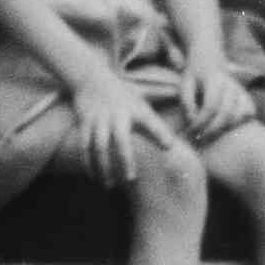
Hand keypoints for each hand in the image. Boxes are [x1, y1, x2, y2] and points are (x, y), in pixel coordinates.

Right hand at [66, 65, 176, 188]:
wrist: (91, 78)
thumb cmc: (122, 94)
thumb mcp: (141, 98)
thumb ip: (159, 114)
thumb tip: (179, 129)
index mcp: (135, 108)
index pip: (150, 121)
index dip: (160, 133)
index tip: (169, 146)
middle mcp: (118, 114)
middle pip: (121, 139)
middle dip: (125, 160)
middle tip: (131, 179)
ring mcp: (100, 118)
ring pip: (100, 146)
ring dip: (104, 167)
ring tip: (110, 185)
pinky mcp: (85, 122)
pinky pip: (85, 146)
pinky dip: (89, 162)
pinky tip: (94, 176)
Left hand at [179, 52, 255, 142]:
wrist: (209, 57)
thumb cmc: (194, 75)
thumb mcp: (184, 84)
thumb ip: (187, 103)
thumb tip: (193, 121)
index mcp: (213, 78)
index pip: (211, 106)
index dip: (201, 121)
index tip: (191, 129)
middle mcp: (230, 83)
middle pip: (226, 113)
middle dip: (212, 129)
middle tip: (199, 136)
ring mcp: (240, 89)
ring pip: (240, 114)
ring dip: (225, 127)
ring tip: (210, 131)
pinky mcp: (246, 94)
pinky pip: (250, 111)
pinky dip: (240, 120)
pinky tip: (225, 124)